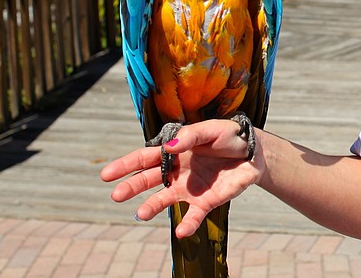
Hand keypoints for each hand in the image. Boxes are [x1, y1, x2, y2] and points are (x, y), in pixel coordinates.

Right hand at [100, 119, 261, 237]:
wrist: (254, 152)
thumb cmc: (229, 137)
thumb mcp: (211, 130)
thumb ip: (189, 137)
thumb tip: (168, 147)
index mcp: (175, 151)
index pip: (145, 158)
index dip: (125, 166)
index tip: (106, 175)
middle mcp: (177, 172)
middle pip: (148, 180)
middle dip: (131, 187)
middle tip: (116, 195)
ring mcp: (189, 188)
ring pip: (165, 200)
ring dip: (152, 206)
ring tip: (141, 214)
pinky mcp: (206, 202)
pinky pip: (193, 216)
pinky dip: (187, 225)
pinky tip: (182, 231)